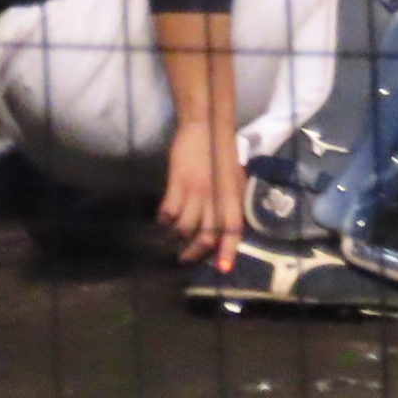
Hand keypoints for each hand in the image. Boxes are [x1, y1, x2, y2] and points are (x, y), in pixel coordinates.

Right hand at [160, 118, 245, 269]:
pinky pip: (168, 212)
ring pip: (185, 227)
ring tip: (172, 236)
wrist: (204, 127)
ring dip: (177, 237)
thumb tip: (226, 225)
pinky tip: (163, 217)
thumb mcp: (232, 177)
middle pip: (208, 234)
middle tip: (184, 258)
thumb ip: (229, 199)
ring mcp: (197, 191)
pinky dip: (164, 219)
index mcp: (233, 194)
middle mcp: (217, 196)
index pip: (235, 228)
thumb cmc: (219, 154)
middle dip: (195, 252)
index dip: (229, 250)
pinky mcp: (178, 184)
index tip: (222, 269)